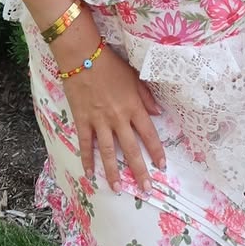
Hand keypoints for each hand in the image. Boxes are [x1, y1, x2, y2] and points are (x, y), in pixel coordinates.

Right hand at [57, 37, 165, 192]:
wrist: (82, 56)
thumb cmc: (110, 65)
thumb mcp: (134, 77)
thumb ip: (146, 96)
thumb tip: (157, 113)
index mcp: (133, 107)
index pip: (149, 134)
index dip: (156, 152)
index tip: (162, 166)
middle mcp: (118, 118)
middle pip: (130, 149)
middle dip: (139, 171)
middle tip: (146, 189)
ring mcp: (98, 121)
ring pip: (107, 152)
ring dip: (113, 172)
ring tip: (117, 188)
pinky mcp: (82, 120)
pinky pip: (85, 144)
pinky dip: (87, 159)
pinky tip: (89, 174)